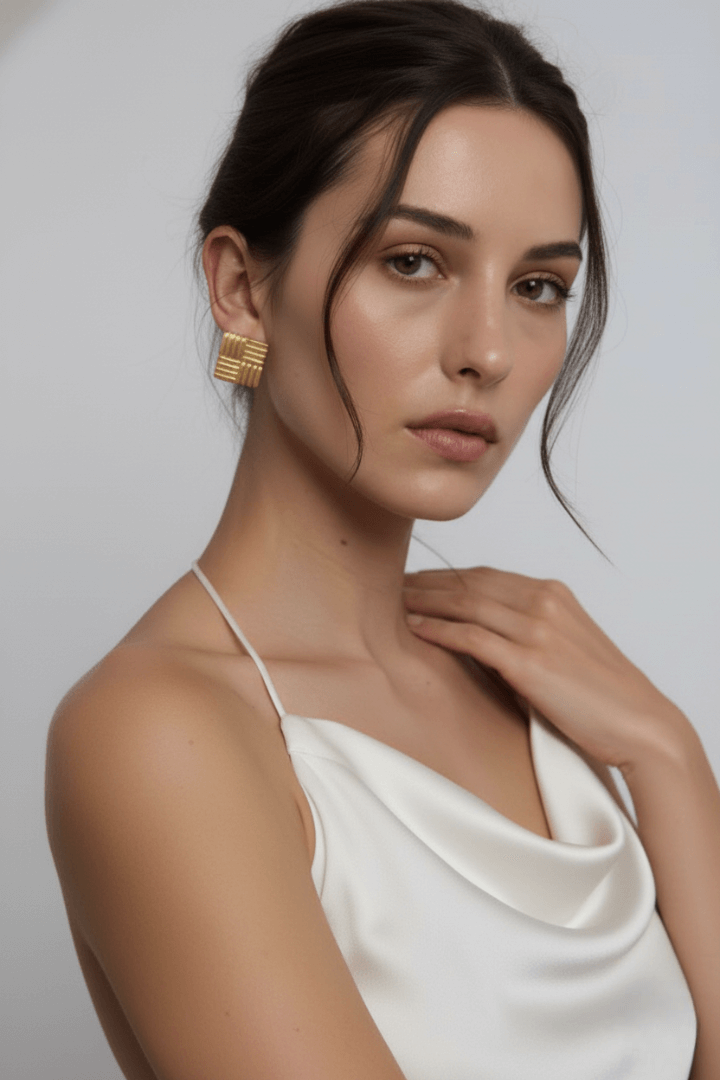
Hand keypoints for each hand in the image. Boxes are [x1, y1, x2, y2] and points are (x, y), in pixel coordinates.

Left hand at [403, 567, 686, 772]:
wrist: (640, 723)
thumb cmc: (602, 693)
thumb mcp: (566, 645)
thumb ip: (529, 630)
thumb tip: (484, 635)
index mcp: (553, 593)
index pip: (484, 575)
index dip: (445, 576)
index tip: (415, 581)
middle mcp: (544, 602)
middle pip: (469, 582)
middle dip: (426, 583)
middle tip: (390, 586)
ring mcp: (538, 629)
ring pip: (466, 603)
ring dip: (424, 600)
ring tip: (391, 603)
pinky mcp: (531, 661)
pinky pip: (473, 637)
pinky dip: (439, 630)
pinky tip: (414, 629)